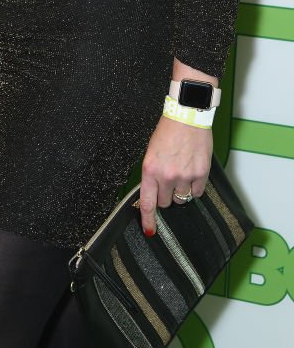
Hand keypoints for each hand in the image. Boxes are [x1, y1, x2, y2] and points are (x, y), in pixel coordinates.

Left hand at [138, 114, 211, 235]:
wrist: (187, 116)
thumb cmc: (167, 132)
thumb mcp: (151, 153)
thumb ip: (152, 174)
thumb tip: (153, 193)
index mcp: (150, 170)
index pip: (147, 203)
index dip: (148, 220)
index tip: (150, 231)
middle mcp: (166, 176)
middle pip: (165, 203)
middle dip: (165, 195)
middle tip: (168, 180)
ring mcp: (185, 176)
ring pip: (182, 199)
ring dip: (180, 191)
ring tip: (181, 173)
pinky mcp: (201, 174)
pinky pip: (197, 193)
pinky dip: (194, 187)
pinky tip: (192, 172)